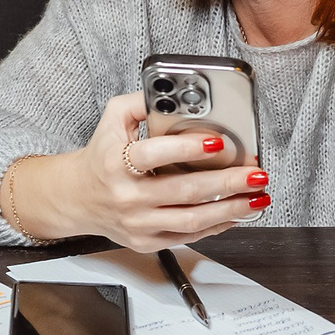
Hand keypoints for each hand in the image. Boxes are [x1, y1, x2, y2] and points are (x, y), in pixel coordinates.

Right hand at [17, 95, 267, 251]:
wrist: (78, 197)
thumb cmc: (101, 157)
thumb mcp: (112, 120)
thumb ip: (140, 102)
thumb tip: (173, 93)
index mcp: (117, 162)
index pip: (154, 154)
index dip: (188, 148)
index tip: (218, 141)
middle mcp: (128, 196)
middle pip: (183, 191)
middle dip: (226, 183)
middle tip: (255, 173)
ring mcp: (138, 223)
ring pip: (191, 220)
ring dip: (230, 209)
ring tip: (256, 197)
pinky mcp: (147, 241)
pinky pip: (188, 236)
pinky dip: (216, 226)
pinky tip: (236, 213)